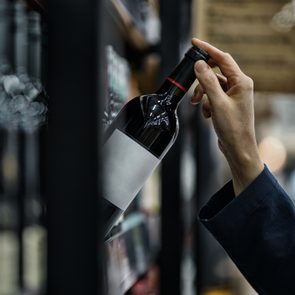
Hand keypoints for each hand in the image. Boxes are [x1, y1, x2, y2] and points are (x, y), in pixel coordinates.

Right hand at [191, 38, 263, 195]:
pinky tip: (207, 115)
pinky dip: (206, 104)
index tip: (194, 43)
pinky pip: (212, 97)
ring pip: (211, 86)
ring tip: (198, 105)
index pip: (223, 58)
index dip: (208, 50)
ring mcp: (233, 95)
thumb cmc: (232, 127)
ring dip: (202, 95)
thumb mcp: (217, 103)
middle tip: (191, 85)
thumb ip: (208, 82)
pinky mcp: (227, 104)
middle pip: (215, 72)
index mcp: (241, 82)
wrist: (237, 147)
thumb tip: (199, 64)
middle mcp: (238, 86)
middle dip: (201, 80)